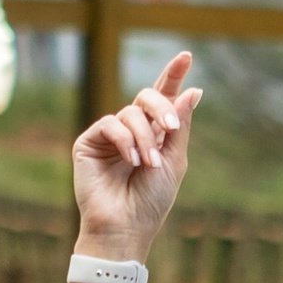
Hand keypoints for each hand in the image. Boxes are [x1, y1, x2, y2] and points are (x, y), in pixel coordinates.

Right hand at [71, 50, 197, 259]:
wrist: (125, 227)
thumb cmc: (151, 202)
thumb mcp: (174, 160)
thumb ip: (180, 125)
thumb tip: (193, 90)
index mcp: (154, 134)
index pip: (163, 98)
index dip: (172, 76)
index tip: (186, 55)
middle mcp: (132, 131)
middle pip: (147, 96)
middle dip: (161, 107)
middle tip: (171, 127)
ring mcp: (110, 136)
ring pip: (130, 112)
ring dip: (144, 137)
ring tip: (148, 164)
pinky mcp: (89, 142)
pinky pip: (110, 123)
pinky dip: (125, 140)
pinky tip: (131, 161)